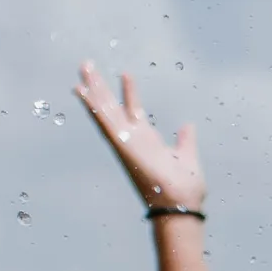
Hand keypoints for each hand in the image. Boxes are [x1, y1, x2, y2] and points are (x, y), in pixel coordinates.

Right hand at [75, 62, 204, 212]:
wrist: (181, 205)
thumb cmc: (184, 189)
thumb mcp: (187, 156)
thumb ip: (185, 140)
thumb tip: (188, 127)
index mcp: (147, 140)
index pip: (134, 109)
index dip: (129, 92)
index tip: (125, 73)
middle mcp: (132, 139)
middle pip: (112, 106)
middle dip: (100, 86)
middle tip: (87, 65)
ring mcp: (125, 142)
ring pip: (104, 111)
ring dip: (92, 90)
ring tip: (82, 68)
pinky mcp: (121, 146)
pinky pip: (104, 124)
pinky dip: (93, 108)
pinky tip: (83, 92)